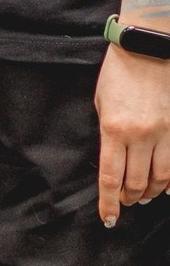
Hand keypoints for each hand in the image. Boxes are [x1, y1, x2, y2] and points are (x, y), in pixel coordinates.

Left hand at [94, 42, 169, 224]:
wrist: (148, 46)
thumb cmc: (119, 74)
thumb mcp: (101, 107)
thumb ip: (107, 136)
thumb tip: (113, 162)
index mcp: (113, 131)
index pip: (110, 179)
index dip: (109, 204)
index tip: (109, 219)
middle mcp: (140, 134)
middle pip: (136, 183)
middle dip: (129, 199)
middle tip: (126, 203)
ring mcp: (165, 130)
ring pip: (161, 176)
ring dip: (151, 191)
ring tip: (144, 196)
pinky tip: (166, 186)